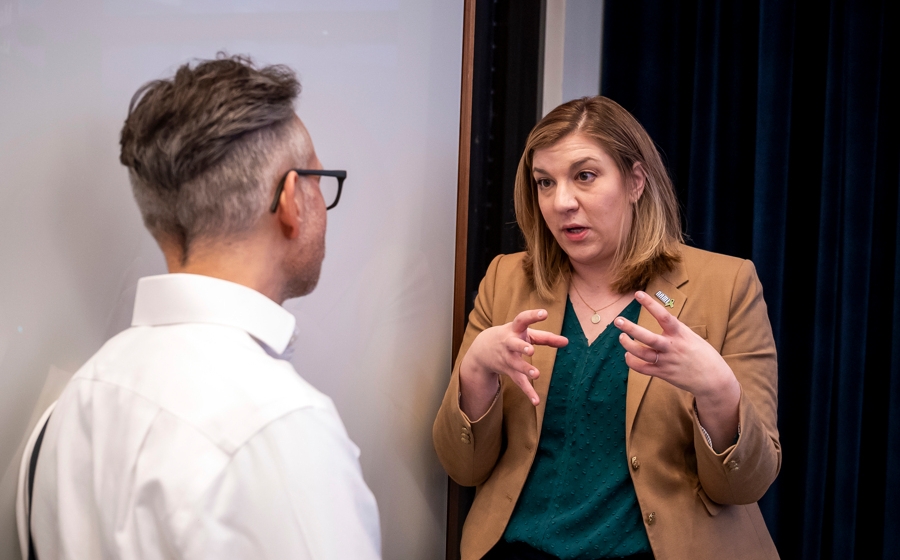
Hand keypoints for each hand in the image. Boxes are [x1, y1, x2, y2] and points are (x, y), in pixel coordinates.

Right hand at [460, 309, 567, 416]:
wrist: (482, 350)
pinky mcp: (508, 371)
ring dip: (525, 369)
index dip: (532, 316)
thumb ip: (546, 337)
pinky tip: (536, 401)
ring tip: (536, 374)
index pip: (522, 319)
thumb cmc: (511, 337)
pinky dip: (528, 392)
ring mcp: (507, 358)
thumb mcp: (525, 333)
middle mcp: (509, 343)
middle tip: (531, 350)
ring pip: (516, 364)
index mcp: (514, 329)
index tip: (544, 313)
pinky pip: (518, 382)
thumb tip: (567, 341)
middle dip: (522, 347)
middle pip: (514, 344)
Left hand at [615, 291, 739, 449]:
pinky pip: (642, 368)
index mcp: (681, 333)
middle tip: (618, 320)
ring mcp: (667, 361)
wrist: (714, 379)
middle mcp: (672, 346)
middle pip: (647, 337)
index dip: (650, 304)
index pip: (663, 315)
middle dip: (631, 328)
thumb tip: (662, 323)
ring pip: (641, 353)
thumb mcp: (692, 337)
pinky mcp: (663, 373)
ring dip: (628, 345)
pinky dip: (632, 362)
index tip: (638, 294)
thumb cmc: (703, 355)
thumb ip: (675, 332)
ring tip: (621, 337)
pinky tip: (628, 355)